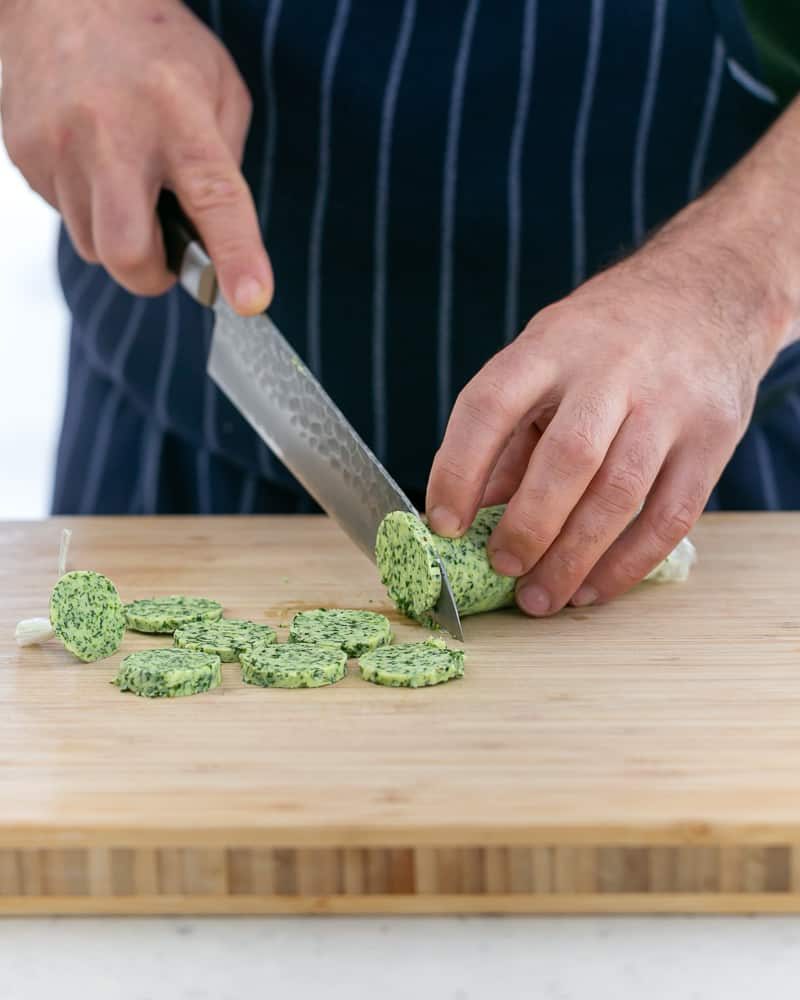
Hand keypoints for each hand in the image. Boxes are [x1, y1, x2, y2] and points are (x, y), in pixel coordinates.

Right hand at [0, 0, 271, 313]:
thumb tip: (217, 239)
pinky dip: (88, 207)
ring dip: (119, 236)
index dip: (234, 257)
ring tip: (128, 183)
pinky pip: (65, 215)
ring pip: (93, 245)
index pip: (213, 200)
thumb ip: (224, 167)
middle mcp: (113, 132)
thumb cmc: (155, 46)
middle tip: (167, 256)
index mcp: (178, 114)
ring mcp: (59, 145)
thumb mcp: (218, 90)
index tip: (248, 299)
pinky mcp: (24, 154)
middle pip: (127, 252)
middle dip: (151, 274)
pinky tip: (94, 162)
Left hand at [426, 163, 795, 615]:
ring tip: (541, 598)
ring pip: (619, 494)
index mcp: (551, 345)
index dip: (459, 469)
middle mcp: (611, 369)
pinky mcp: (714, 436)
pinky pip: (671, 516)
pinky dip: (628, 563)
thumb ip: (509, 430)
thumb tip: (470, 511)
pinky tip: (594, 590)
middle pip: (567, 458)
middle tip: (503, 569)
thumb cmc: (605, 337)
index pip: (491, 405)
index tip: (443, 523)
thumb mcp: (545, 354)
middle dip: (528, 527)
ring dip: (574, 558)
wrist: (706, 291)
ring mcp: (669, 403)